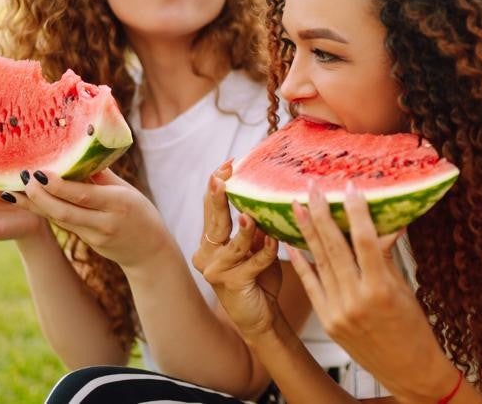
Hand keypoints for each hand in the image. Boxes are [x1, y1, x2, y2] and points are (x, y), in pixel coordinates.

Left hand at [12, 168, 171, 269]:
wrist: (150, 252)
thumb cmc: (140, 213)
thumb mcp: (127, 191)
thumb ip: (102, 176)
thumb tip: (77, 155)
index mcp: (118, 203)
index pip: (83, 195)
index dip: (58, 185)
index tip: (39, 172)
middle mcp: (105, 222)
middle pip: (65, 211)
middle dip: (39, 196)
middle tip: (22, 179)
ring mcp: (95, 236)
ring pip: (59, 220)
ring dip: (35, 206)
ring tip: (14, 192)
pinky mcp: (88, 243)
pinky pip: (64, 225)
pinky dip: (46, 213)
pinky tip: (31, 203)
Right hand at [192, 161, 282, 340]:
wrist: (261, 316)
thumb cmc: (259, 278)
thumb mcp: (256, 246)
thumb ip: (254, 226)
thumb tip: (263, 194)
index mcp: (211, 242)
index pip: (211, 208)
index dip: (217, 186)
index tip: (227, 165)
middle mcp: (207, 255)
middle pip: (214, 220)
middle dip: (219, 197)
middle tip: (222, 177)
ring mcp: (216, 271)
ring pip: (233, 244)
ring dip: (245, 230)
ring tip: (250, 216)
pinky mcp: (232, 285)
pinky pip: (252, 264)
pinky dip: (265, 253)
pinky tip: (275, 243)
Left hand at [288, 182, 456, 400]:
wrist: (408, 370)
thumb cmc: (413, 329)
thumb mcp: (404, 288)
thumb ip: (386, 255)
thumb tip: (382, 223)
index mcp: (381, 288)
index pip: (365, 240)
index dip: (356, 212)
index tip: (349, 188)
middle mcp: (356, 299)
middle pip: (335, 248)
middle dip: (322, 214)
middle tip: (312, 189)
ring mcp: (338, 312)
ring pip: (320, 263)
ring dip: (307, 232)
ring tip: (296, 206)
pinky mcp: (328, 321)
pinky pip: (312, 285)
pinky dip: (301, 263)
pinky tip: (291, 243)